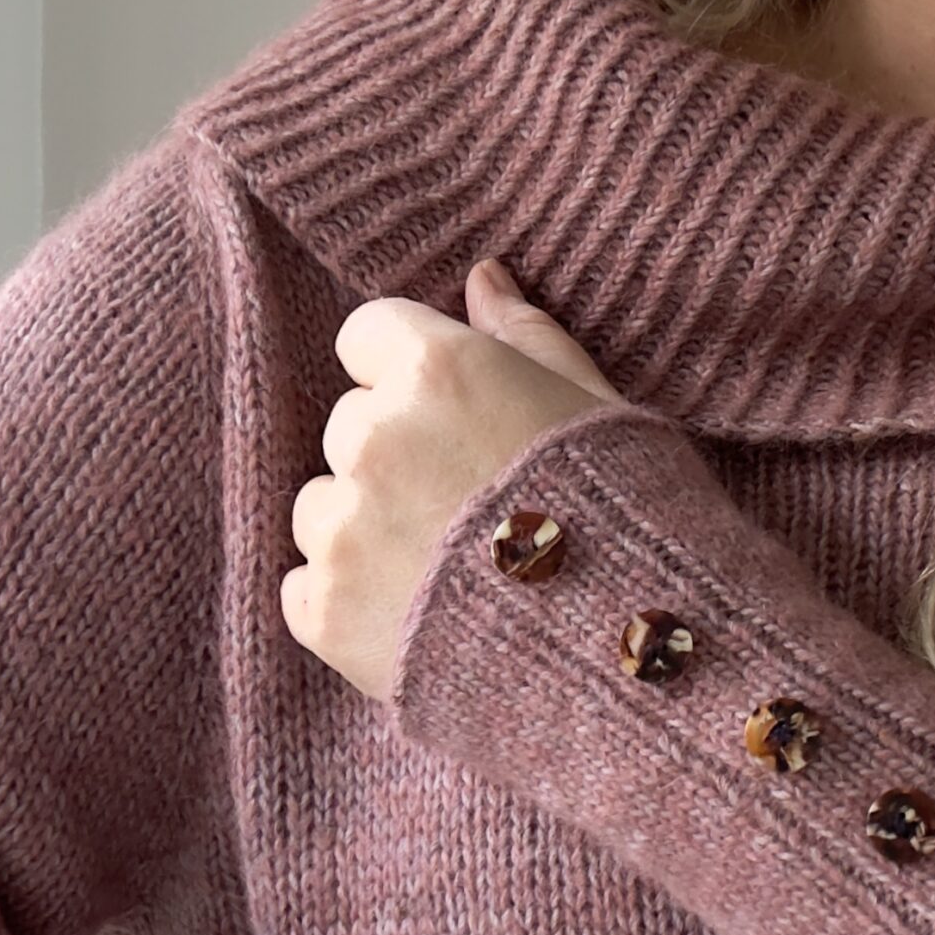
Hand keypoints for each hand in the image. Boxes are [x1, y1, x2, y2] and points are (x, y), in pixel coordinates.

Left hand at [283, 258, 626, 703]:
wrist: (627, 660)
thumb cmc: (628, 519)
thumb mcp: (595, 407)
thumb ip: (526, 335)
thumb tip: (482, 275)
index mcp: (437, 370)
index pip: (368, 335)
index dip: (410, 375)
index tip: (456, 419)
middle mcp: (374, 438)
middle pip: (350, 426)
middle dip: (397, 457)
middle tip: (474, 511)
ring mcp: (342, 529)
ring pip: (321, 507)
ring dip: (366, 531)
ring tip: (451, 573)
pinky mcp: (324, 613)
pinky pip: (307, 589)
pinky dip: (352, 603)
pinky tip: (422, 618)